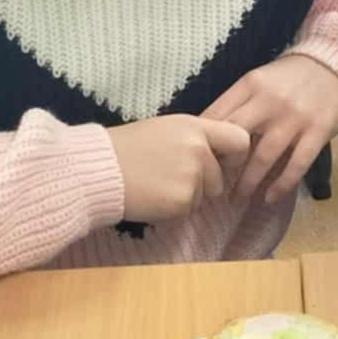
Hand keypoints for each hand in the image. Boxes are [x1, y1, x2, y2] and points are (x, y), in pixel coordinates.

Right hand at [108, 115, 252, 222]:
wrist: (97, 169)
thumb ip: (195, 139)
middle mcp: (199, 150)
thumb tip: (220, 155)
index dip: (235, 155)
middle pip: (220, 178)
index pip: (240, 140)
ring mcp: (192, 177)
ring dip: (186, 196)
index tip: (222, 162)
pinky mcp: (182, 201)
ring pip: (204, 197)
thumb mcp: (165, 129)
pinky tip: (151, 196)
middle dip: (202, 183)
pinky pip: (188, 211)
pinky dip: (172, 209)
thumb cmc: (126, 148)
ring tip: (156, 183)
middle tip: (169, 177)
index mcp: (195, 127)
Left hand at [202, 54, 337, 199]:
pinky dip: (281, 185)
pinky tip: (269, 198)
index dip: (204, 141)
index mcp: (250, 85)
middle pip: (236, 137)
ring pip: (264, 157)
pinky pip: (297, 165)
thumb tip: (205, 134)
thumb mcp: (258, 81)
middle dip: (222, 164)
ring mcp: (295, 118)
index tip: (198, 160)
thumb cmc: (289, 79)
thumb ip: (236, 103)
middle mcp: (270, 101)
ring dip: (248, 182)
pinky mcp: (318, 132)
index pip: (216, 116)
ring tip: (237, 198)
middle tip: (213, 183)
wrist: (335, 67)